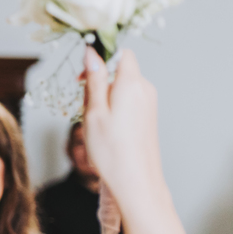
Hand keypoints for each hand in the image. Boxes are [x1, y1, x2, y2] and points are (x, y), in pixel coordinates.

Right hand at [81, 48, 166, 214]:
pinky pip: (128, 101)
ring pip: (121, 87)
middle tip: (84, 105)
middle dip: (98, 81)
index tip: (83, 73)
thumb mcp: (94, 111)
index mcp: (131, 84)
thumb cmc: (111, 150)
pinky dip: (114, 107)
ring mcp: (149, 103)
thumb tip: (91, 52)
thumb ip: (94, 79)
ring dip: (104, 97)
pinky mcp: (148, 116)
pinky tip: (106, 129)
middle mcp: (145, 89)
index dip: (101, 56)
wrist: (136, 181)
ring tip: (94, 122)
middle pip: (119, 71)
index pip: (121, 52)